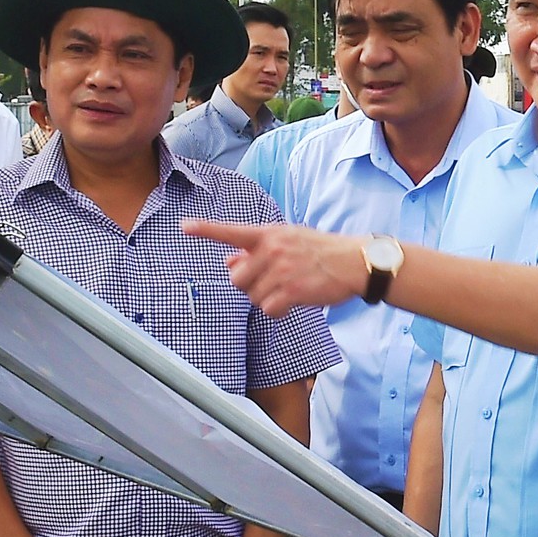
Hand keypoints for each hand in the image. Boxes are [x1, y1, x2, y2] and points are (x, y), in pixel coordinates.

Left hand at [180, 219, 367, 317]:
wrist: (353, 262)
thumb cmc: (318, 251)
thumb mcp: (287, 240)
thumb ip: (256, 250)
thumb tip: (228, 260)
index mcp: (269, 234)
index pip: (231, 231)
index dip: (206, 230)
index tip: (184, 226)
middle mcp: (272, 249)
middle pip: (236, 278)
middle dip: (248, 284)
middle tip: (271, 280)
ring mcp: (281, 271)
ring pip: (252, 297)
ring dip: (266, 298)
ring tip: (289, 287)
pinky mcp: (291, 291)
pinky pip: (268, 309)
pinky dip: (278, 310)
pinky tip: (293, 300)